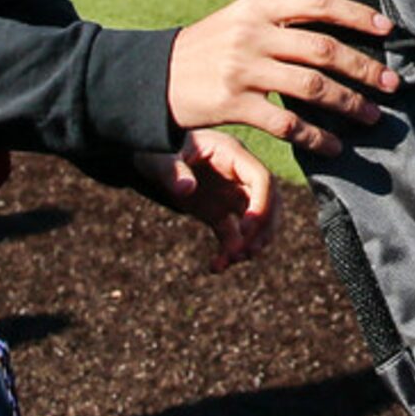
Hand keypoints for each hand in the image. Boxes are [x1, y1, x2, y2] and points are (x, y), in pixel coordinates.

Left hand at [131, 131, 275, 269]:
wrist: (145, 156)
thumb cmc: (154, 149)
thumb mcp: (160, 157)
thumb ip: (173, 171)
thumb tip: (186, 190)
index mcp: (230, 153)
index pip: (261, 179)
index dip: (260, 205)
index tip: (245, 230)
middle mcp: (237, 173)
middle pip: (269, 202)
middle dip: (263, 229)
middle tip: (246, 252)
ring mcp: (230, 193)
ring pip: (256, 221)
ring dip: (250, 243)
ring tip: (231, 261)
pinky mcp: (219, 210)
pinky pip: (233, 234)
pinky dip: (229, 251)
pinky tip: (216, 267)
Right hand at [167, 0, 395, 155]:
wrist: (151, 77)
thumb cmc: (202, 50)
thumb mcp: (235, 21)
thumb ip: (276, 23)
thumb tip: (331, 35)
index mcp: (255, 7)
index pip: (316, 2)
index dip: (356, 13)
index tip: (386, 27)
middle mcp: (252, 34)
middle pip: (323, 49)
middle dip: (364, 67)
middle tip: (391, 83)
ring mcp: (242, 70)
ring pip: (311, 87)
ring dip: (349, 103)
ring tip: (371, 116)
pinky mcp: (233, 104)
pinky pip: (286, 124)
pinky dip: (315, 136)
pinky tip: (332, 145)